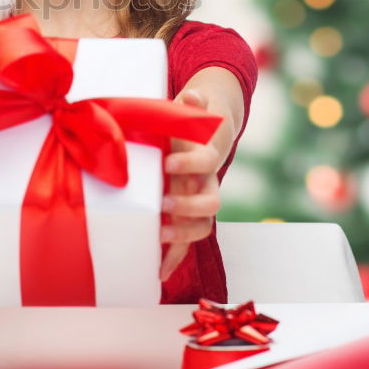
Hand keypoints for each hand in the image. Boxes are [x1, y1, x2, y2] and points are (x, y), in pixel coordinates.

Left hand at [160, 88, 221, 282]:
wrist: (202, 139)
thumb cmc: (187, 125)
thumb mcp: (187, 112)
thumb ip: (192, 105)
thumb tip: (194, 93)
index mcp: (205, 157)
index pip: (207, 162)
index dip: (191, 164)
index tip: (169, 163)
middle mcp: (206, 184)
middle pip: (211, 204)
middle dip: (188, 207)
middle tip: (163, 204)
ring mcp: (197, 204)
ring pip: (201, 228)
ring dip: (182, 237)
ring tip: (159, 238)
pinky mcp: (185, 218)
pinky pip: (184, 243)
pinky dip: (173, 259)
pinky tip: (157, 274)